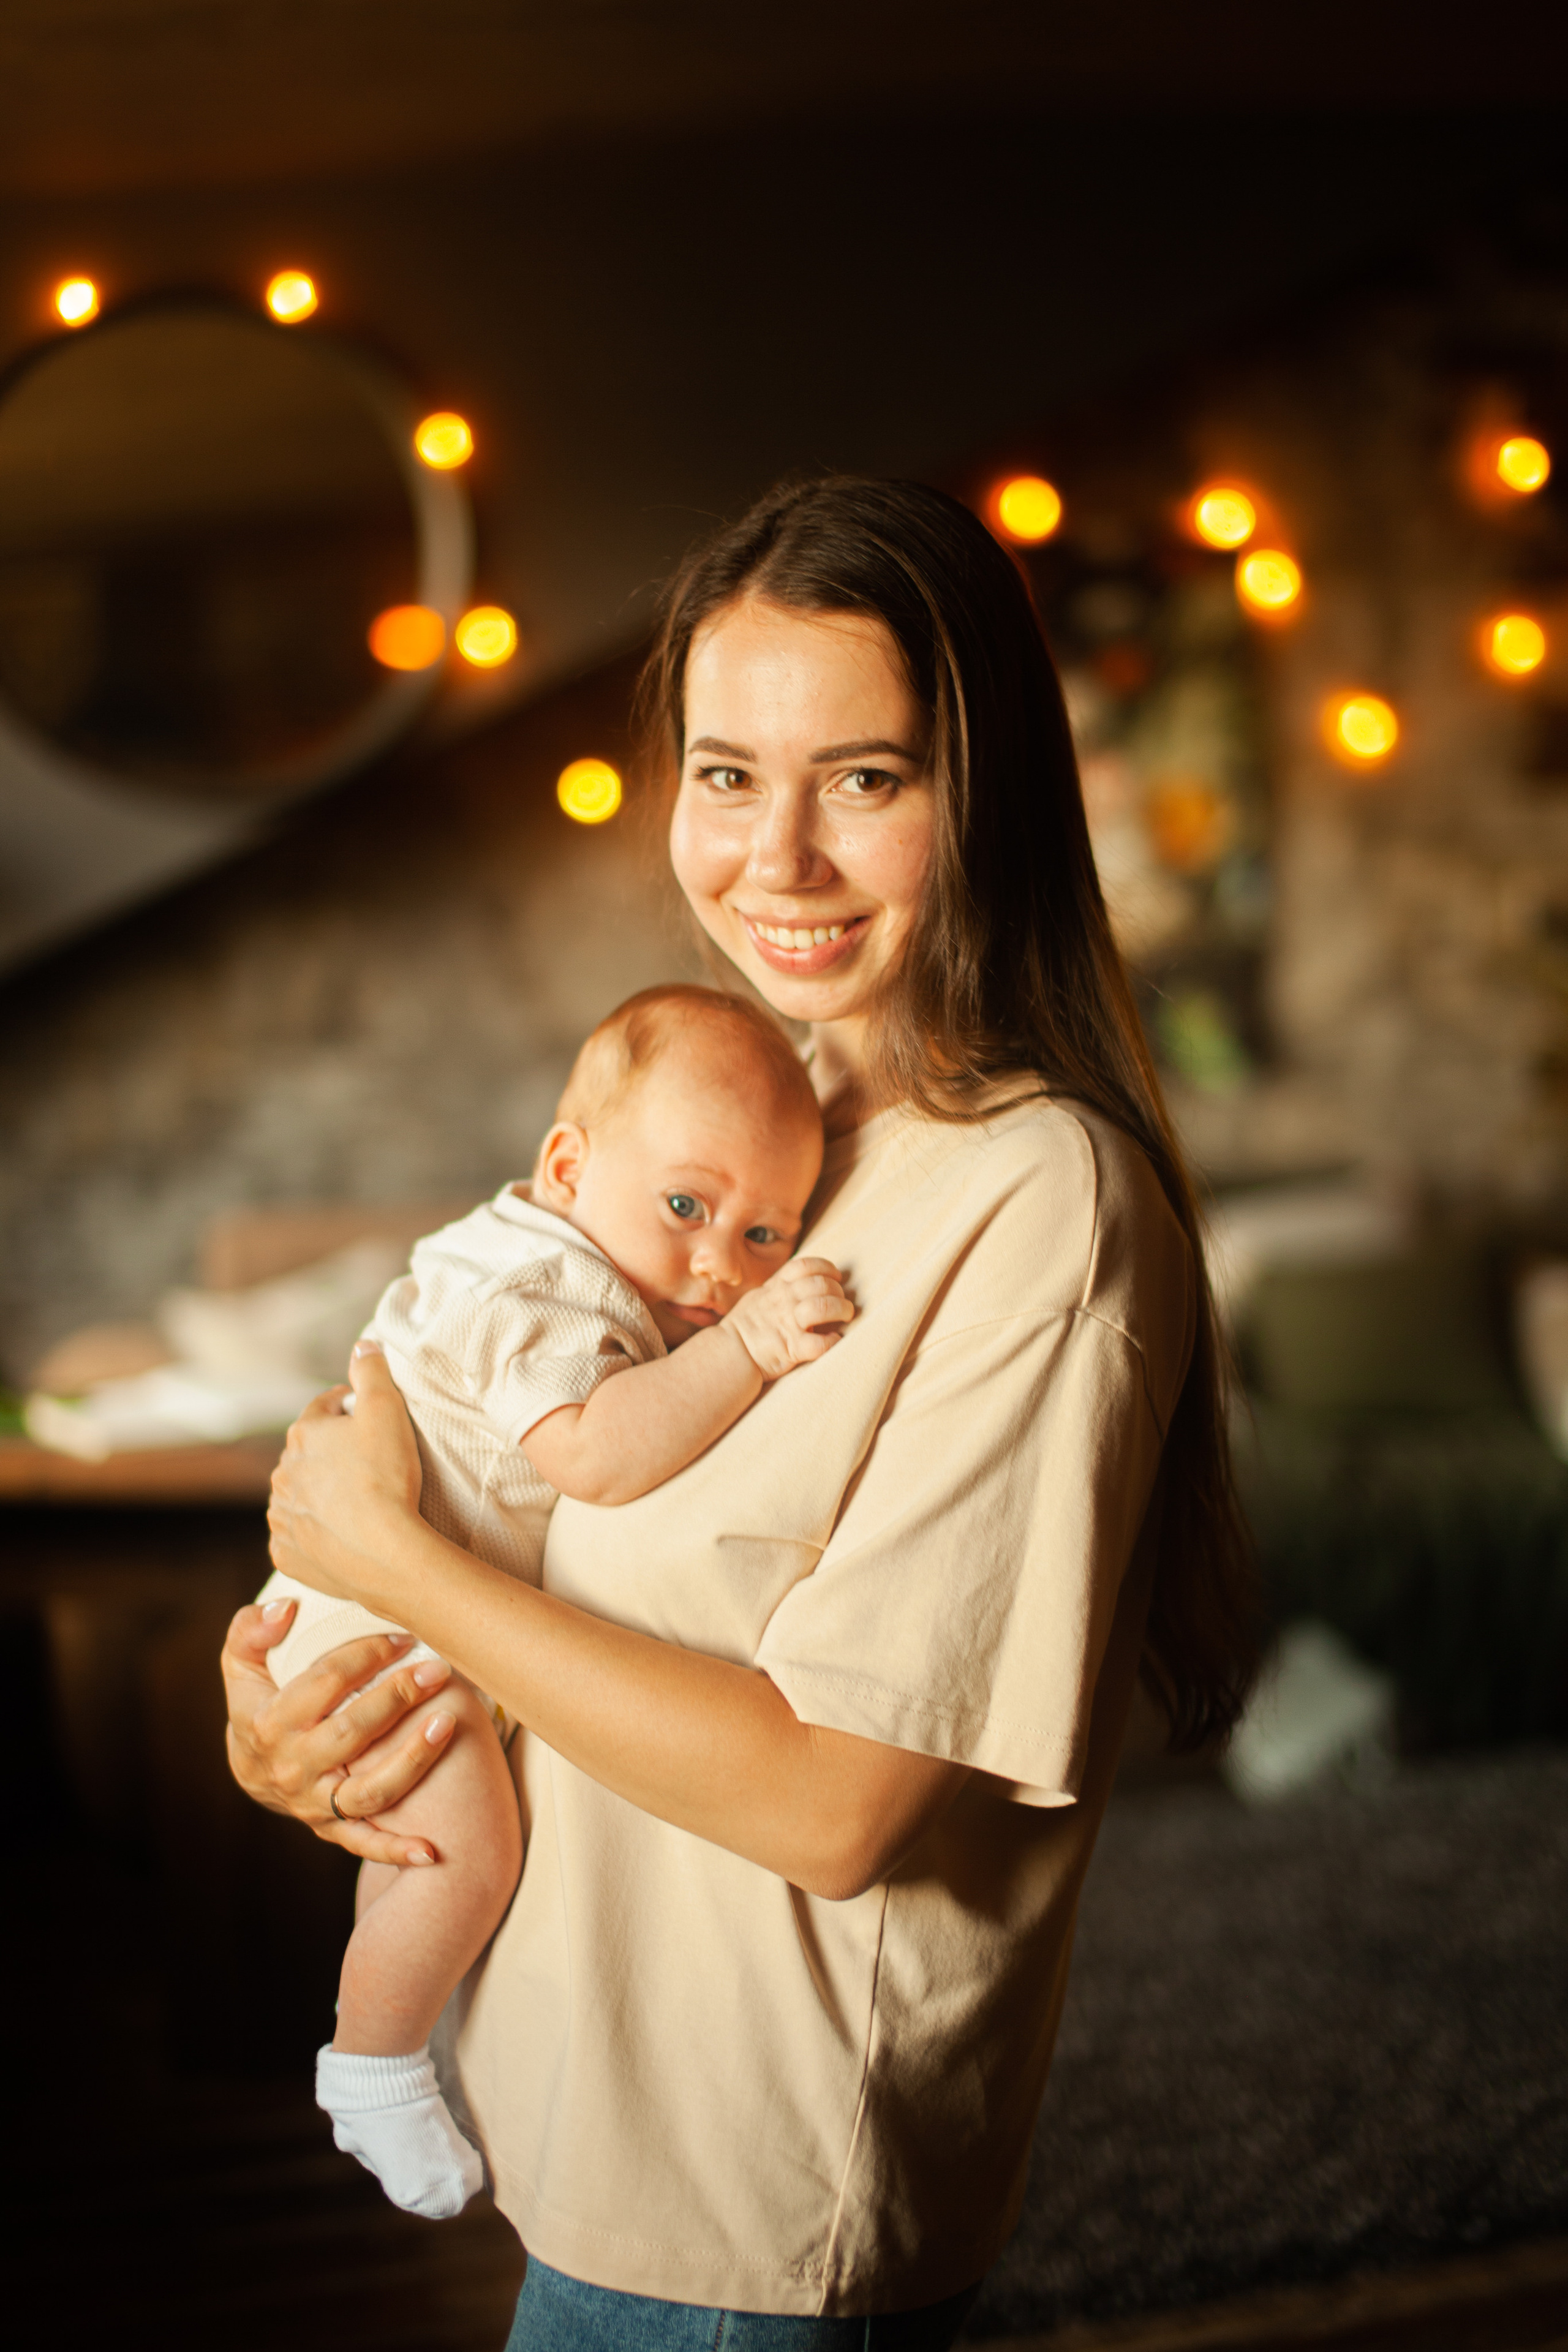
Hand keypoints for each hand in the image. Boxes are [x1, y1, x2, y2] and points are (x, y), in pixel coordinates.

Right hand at [221, 1598, 457, 1865]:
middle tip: (437, 1669)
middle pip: (352, 1732)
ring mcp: (314, 1802)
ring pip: (368, 1790)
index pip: (326, 1682)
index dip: (367, 1654)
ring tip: (448, 1724)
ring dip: (412, 1761)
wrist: (252, 1767)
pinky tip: (431, 1850)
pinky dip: (396, 1850)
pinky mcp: (331, 1827)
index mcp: (270, 1722)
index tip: (403, 1637)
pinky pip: (365, 1842)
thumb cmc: (259, 1701)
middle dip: (398, 1698)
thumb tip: (288, 1608)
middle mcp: (293, 1767)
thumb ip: (253, 1629)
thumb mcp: (242, 1662)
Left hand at [266, 1342, 421, 1614]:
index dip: (350, 1408)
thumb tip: (363, 1344)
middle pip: (309, 1453)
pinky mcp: (286, 1553)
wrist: (383, 1553)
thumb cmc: (387, 1478)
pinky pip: (298, 1536)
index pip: (324, 1407)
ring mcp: (281, 1516)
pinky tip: (340, 1534)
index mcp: (303, 1434)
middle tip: (371, 1463)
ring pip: (299, 1495)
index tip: (372, 1418)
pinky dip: (314, 1532)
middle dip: (333, 1453)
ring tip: (357, 1501)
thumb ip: (372, 1371)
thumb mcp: (388, 1410)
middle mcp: (281, 1474)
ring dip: (320, 1493)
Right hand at [724, 1256, 854, 1380]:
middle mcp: (784, 1301)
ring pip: (825, 1307)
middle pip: (822, 1284)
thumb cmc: (744, 1327)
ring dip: (842, 1309)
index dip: (827, 1268)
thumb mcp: (758, 1297)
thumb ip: (778, 1287)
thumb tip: (798, 1281)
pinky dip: (834, 1341)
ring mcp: (789, 1323)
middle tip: (842, 1301)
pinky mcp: (793, 1348)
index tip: (835, 1276)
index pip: (806, 1265)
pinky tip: (835, 1340)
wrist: (729, 1354)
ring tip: (846, 1315)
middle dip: (839, 1291)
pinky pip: (821, 1343)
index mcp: (776, 1287)